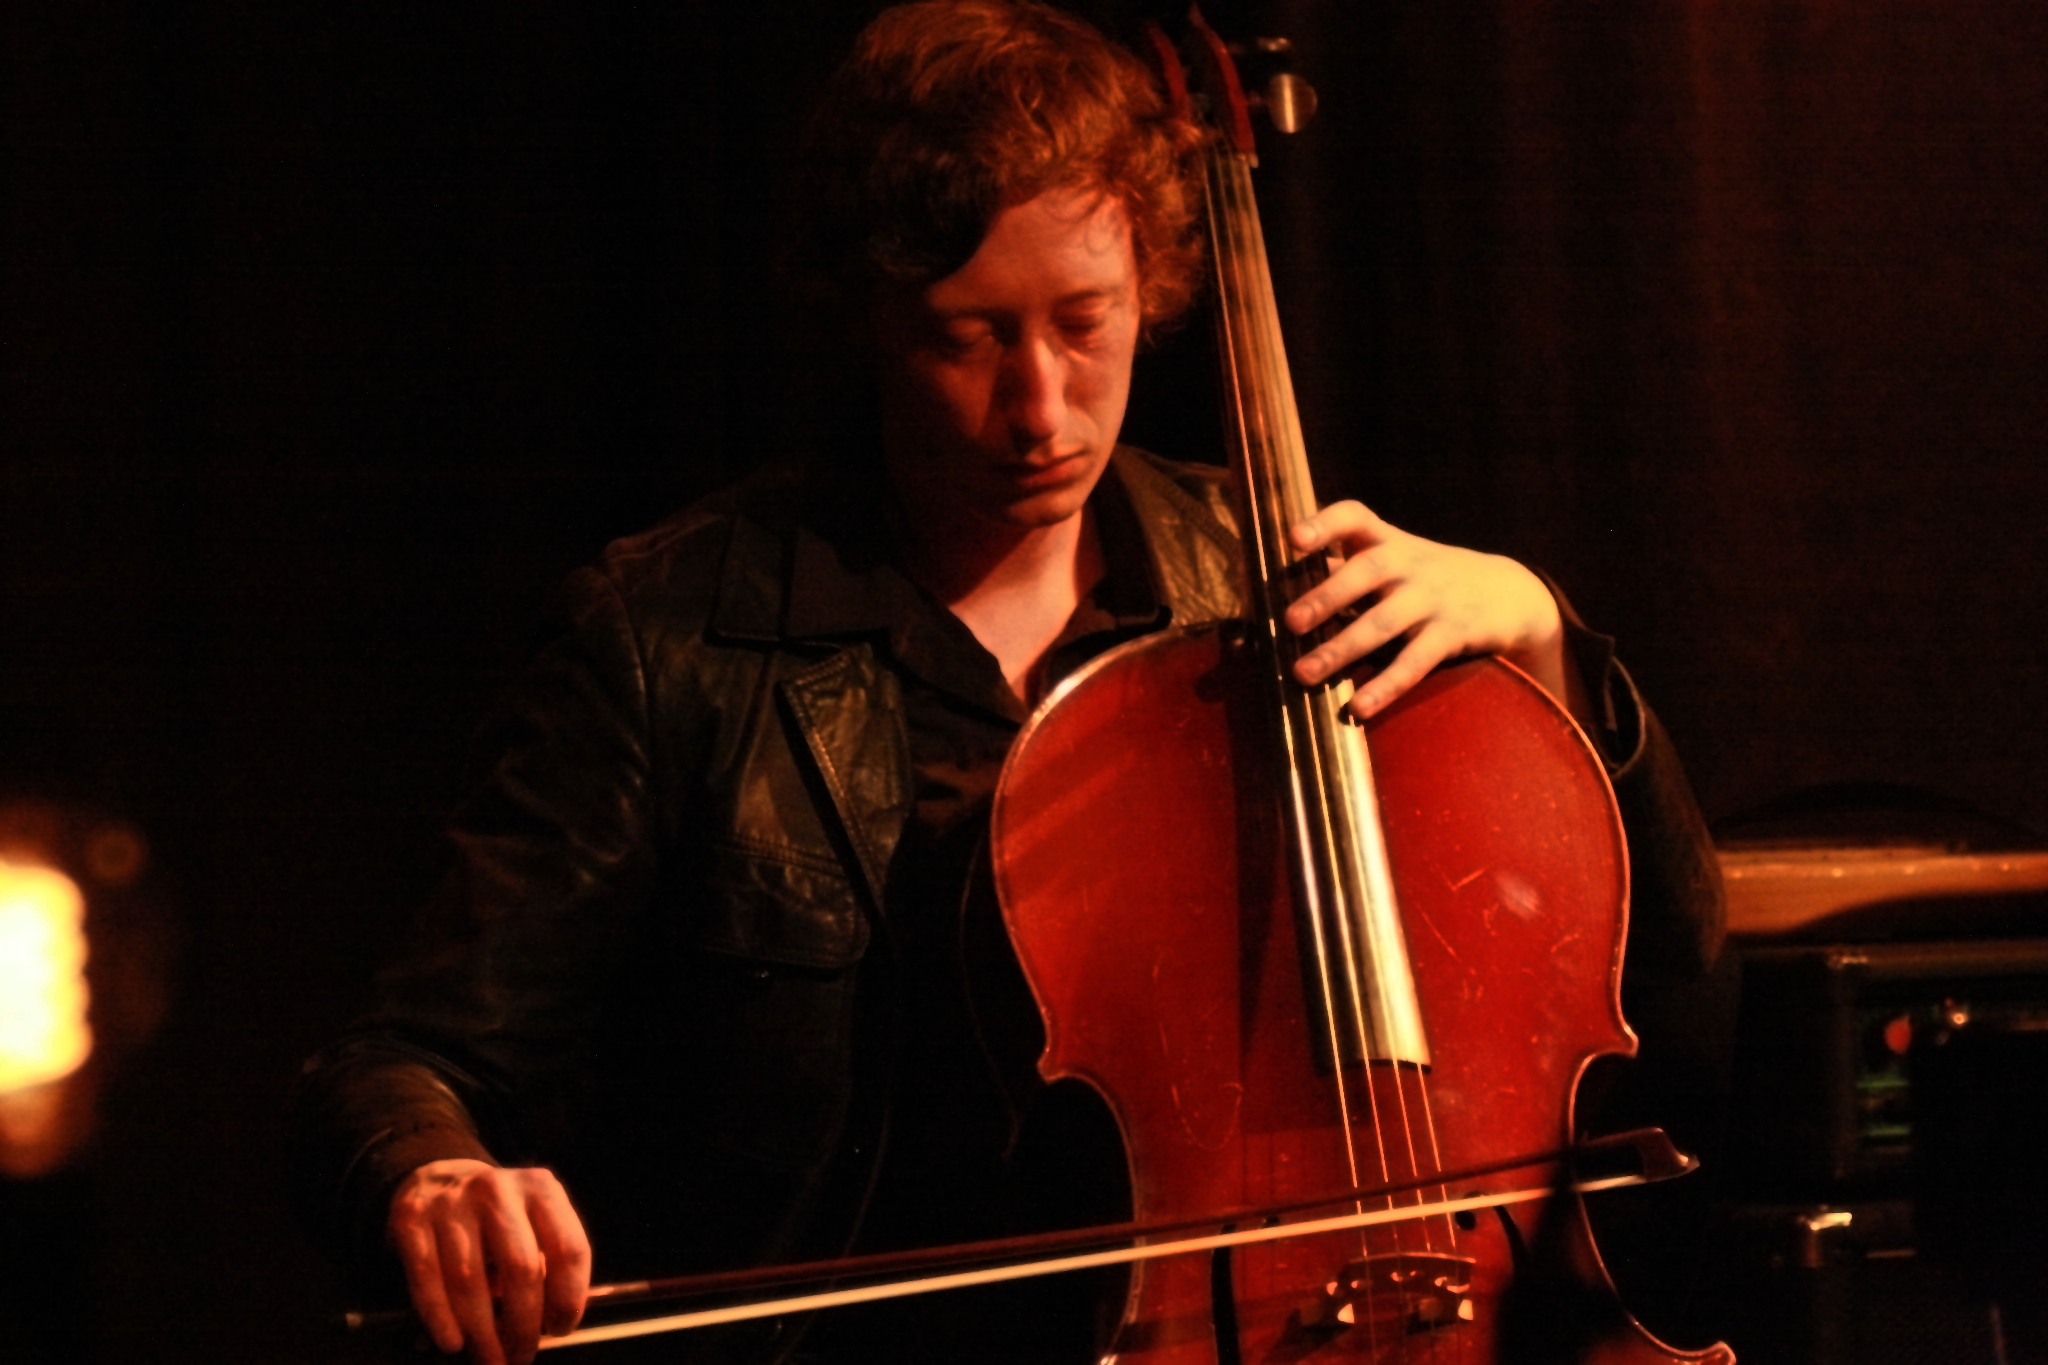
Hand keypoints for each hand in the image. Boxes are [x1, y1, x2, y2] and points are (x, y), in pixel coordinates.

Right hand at [386, 1159, 591, 1364]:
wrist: (437, 1178)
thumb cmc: (495, 1217)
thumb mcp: (531, 1223)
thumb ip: (546, 1262)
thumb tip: (550, 1322)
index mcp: (541, 1189)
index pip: (569, 1248)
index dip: (569, 1297)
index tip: (561, 1329)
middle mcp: (497, 1189)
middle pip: (520, 1269)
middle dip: (523, 1326)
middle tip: (521, 1358)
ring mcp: (451, 1202)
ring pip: (470, 1281)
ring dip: (482, 1333)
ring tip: (490, 1359)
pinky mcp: (411, 1219)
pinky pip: (426, 1279)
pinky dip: (440, 1318)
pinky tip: (454, 1343)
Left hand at [1281, 501, 1578, 721]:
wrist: (1510, 593)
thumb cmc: (1428, 579)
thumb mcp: (1396, 561)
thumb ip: (1345, 568)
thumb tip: (1278, 584)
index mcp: (1388, 541)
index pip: (1355, 517)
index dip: (1324, 523)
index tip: (1293, 539)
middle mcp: (1409, 563)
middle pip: (1367, 570)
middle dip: (1327, 596)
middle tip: (1290, 623)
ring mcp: (1433, 597)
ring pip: (1384, 621)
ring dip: (1342, 648)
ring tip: (1303, 674)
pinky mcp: (1453, 633)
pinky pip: (1416, 661)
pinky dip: (1386, 685)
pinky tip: (1357, 707)